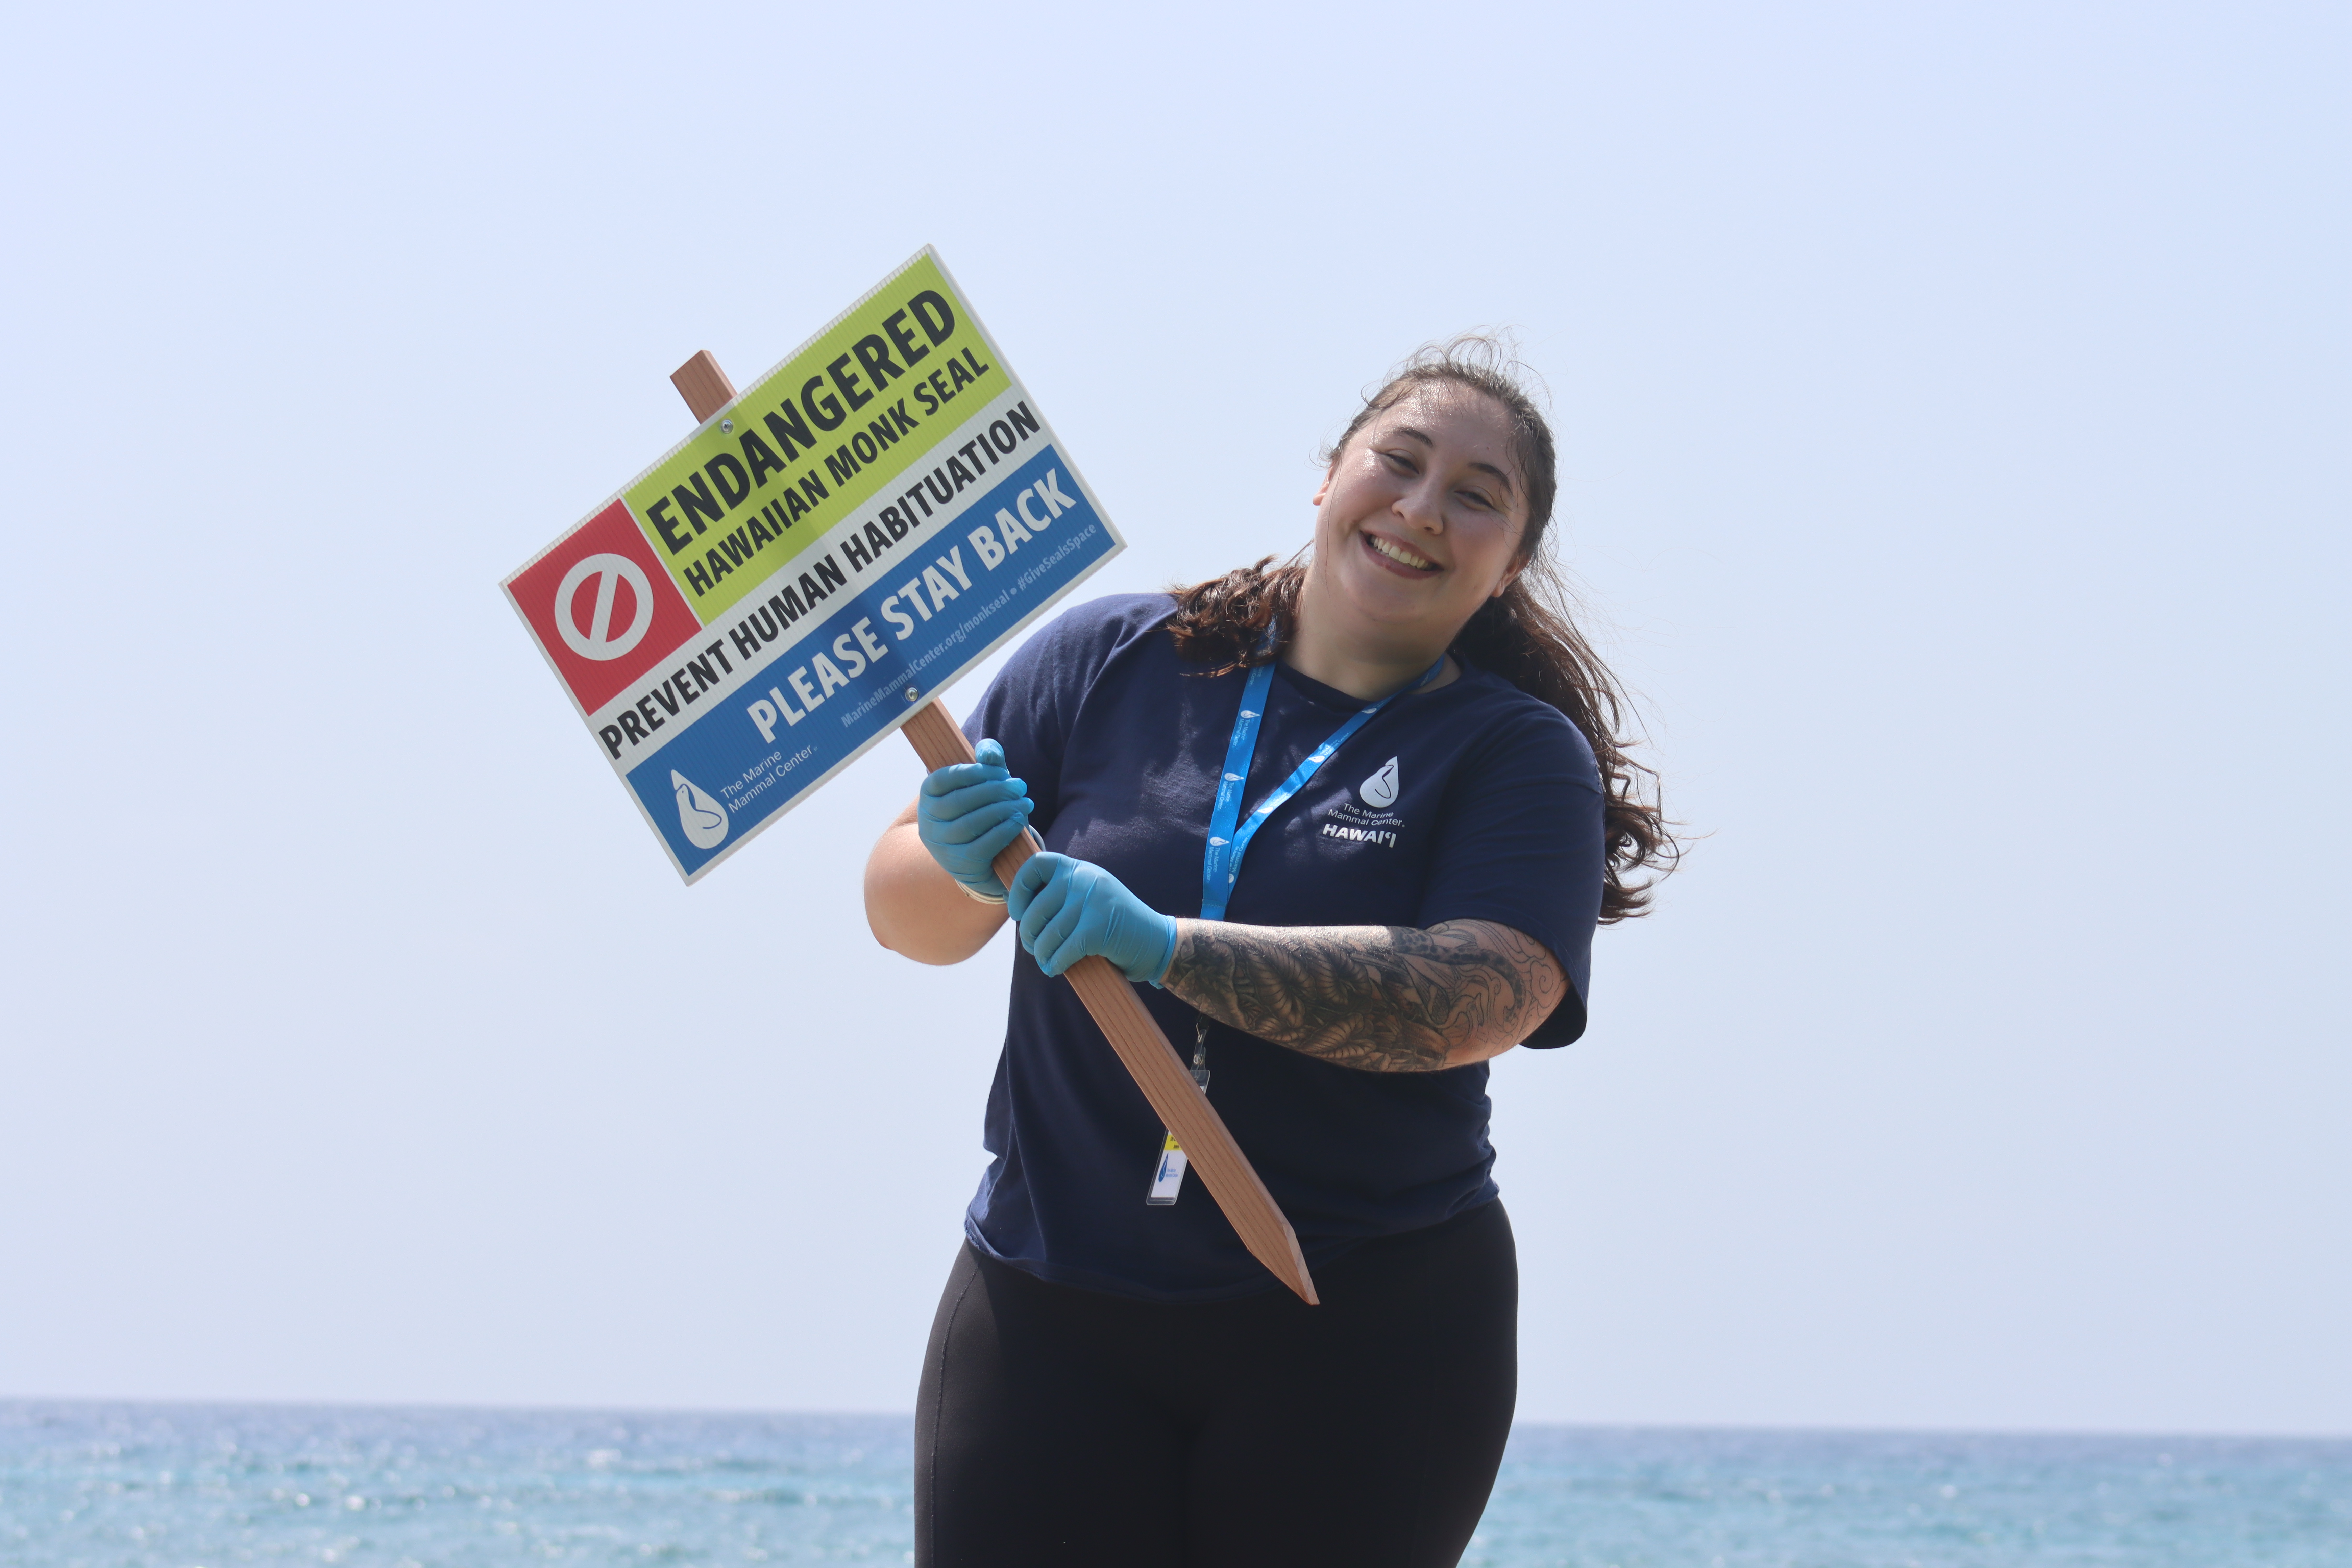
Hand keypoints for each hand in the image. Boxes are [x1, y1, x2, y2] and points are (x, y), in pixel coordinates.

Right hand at [917, 738, 1032, 898]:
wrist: (979, 860)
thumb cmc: (980, 812)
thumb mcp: (984, 785)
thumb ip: (987, 763)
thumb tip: (988, 753)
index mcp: (928, 797)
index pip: (944, 778)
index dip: (974, 772)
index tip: (1001, 770)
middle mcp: (928, 822)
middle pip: (960, 801)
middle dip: (995, 790)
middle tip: (1020, 785)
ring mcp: (941, 846)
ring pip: (971, 823)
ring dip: (1003, 810)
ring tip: (1025, 803)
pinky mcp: (960, 865)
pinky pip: (982, 846)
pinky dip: (1003, 831)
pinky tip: (1019, 821)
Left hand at [1007, 853, 1179, 983]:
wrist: (1157, 941)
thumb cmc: (1116, 923)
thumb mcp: (1089, 895)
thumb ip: (1062, 893)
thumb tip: (1018, 908)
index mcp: (1079, 868)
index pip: (1035, 864)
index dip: (1018, 889)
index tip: (1018, 911)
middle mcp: (1084, 879)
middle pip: (1034, 909)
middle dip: (1028, 934)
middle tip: (1034, 946)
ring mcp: (1092, 902)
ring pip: (1047, 935)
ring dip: (1041, 954)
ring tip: (1046, 961)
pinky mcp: (1097, 929)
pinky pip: (1062, 951)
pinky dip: (1055, 964)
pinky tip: (1055, 968)